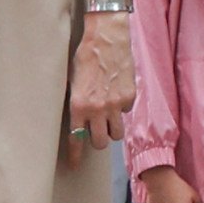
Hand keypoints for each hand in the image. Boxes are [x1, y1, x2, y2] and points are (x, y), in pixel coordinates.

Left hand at [65, 15, 131, 166]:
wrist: (107, 37)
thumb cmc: (85, 56)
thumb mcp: (72, 81)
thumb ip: (76, 103)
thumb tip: (77, 120)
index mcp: (79, 106)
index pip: (76, 139)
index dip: (75, 155)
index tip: (74, 165)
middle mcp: (98, 109)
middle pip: (100, 142)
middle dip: (97, 140)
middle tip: (95, 134)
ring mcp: (116, 103)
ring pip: (117, 133)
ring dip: (112, 129)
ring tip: (108, 120)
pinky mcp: (130, 95)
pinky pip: (126, 112)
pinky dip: (122, 109)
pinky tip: (117, 96)